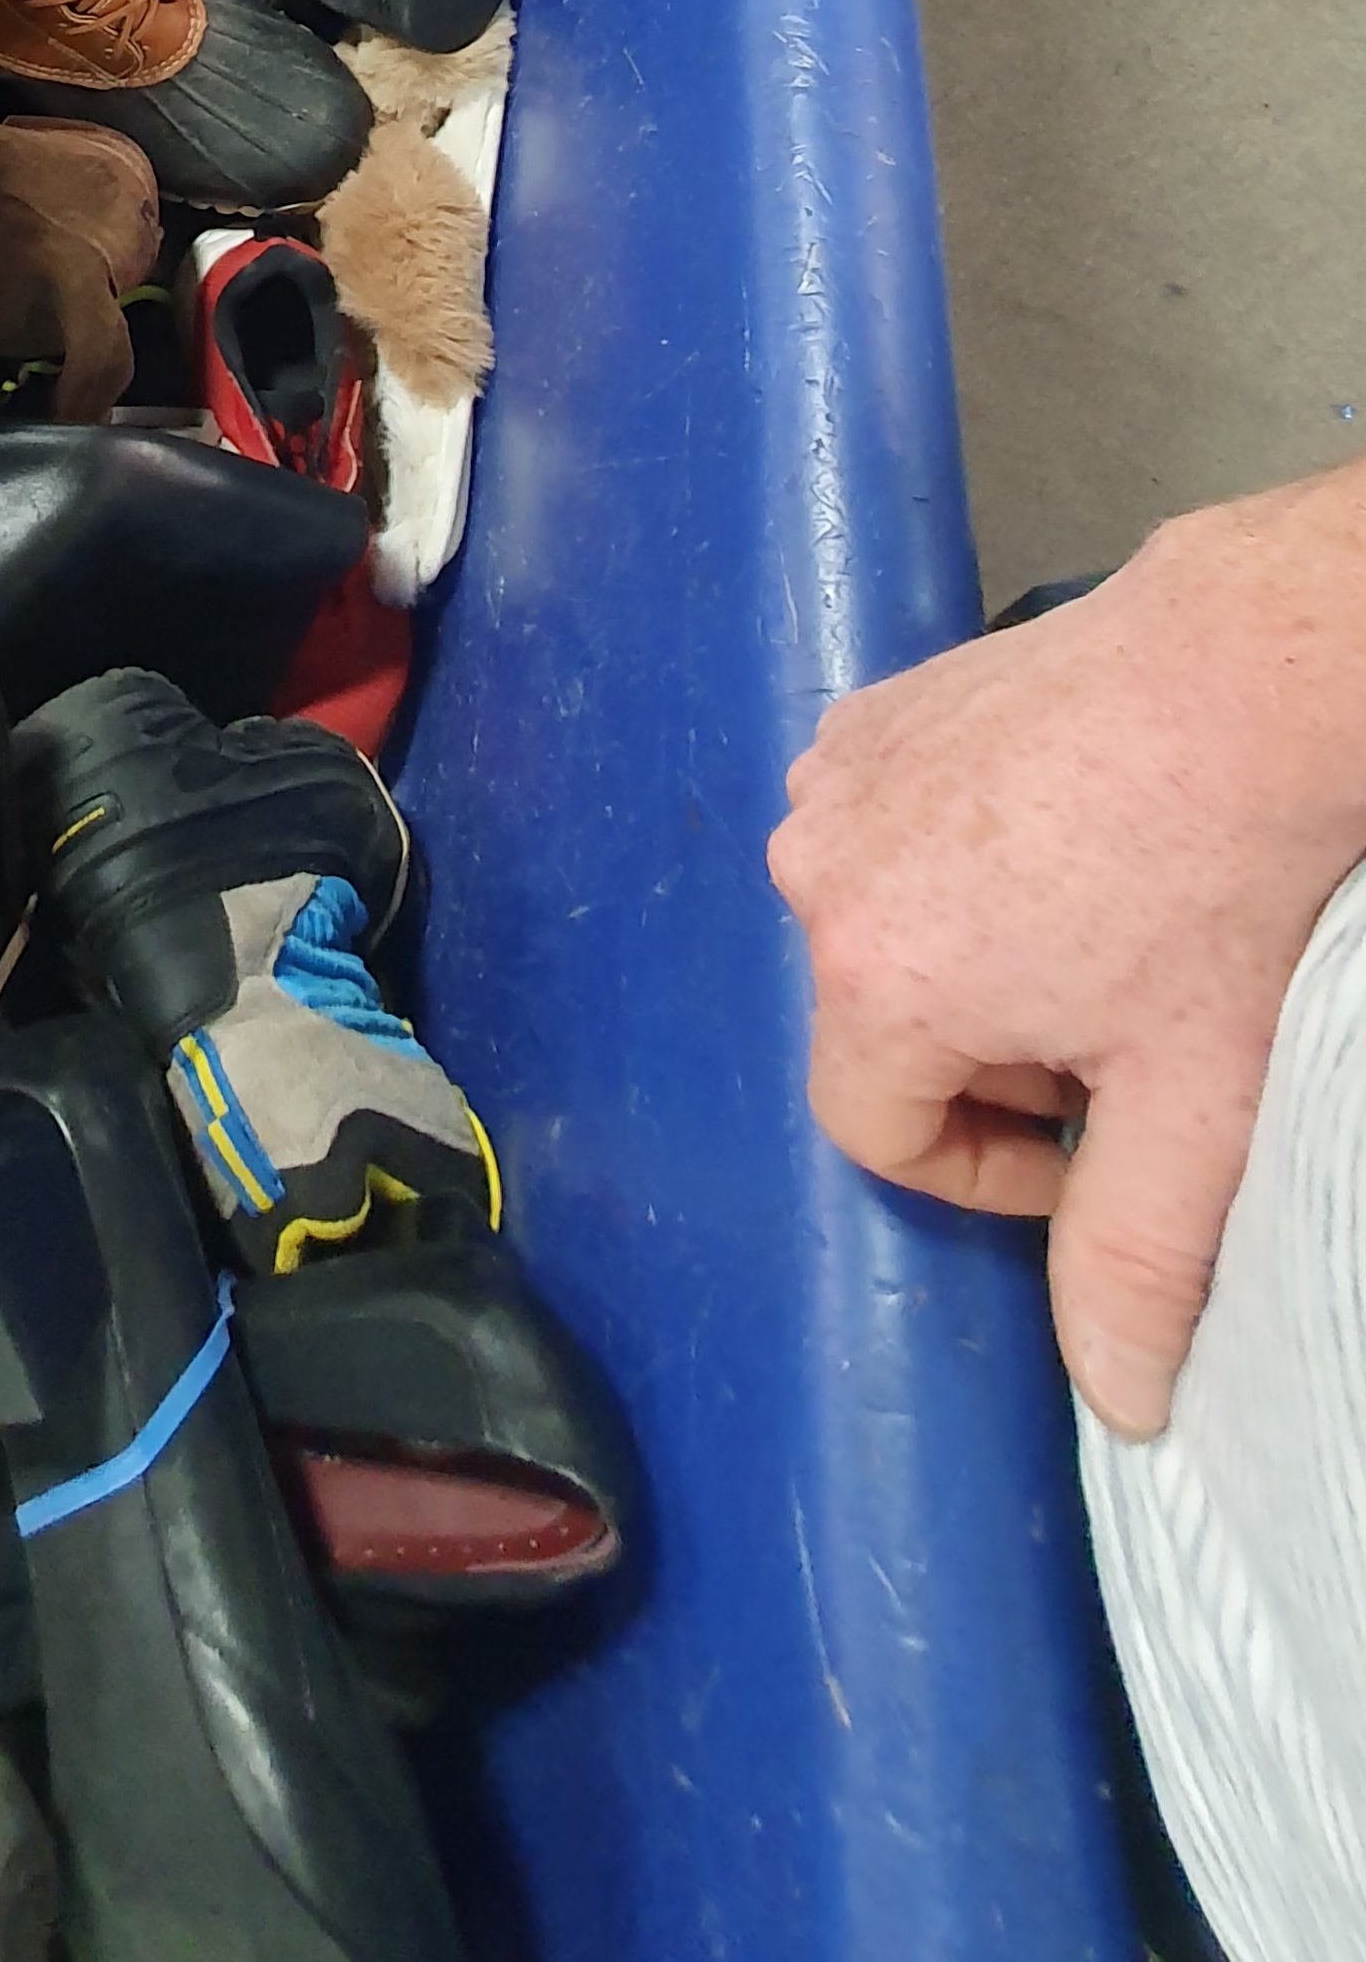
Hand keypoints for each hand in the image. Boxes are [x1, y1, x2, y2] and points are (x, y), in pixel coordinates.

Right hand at [771, 457, 1365, 1434]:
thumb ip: (1138, 1257)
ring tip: (1091, 929)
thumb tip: (1118, 1393)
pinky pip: (882, 829)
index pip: (875, 1132)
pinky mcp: (872, 711)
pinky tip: (1062, 845)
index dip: (986, 1166)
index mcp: (876, 973)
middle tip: (1107, 1029)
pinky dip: (954, 858)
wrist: (1246, 676)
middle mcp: (821, 864)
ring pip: (878, 927)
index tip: (1084, 1135)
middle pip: (874, 1025)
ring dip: (969, 957)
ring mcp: (838, 773)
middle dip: (984, 1055)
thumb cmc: (1215, 867)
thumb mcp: (1192, 1096)